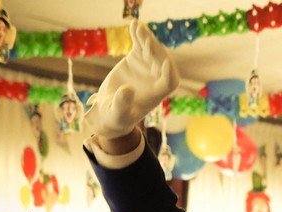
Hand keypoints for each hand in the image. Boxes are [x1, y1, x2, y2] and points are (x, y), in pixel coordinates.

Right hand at [83, 21, 179, 138]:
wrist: (110, 108)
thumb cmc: (117, 116)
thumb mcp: (117, 113)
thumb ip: (122, 103)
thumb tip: (127, 90)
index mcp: (157, 94)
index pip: (170, 82)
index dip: (169, 73)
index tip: (166, 63)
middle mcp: (156, 78)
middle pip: (162, 62)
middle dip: (155, 52)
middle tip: (145, 41)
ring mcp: (148, 66)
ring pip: (152, 50)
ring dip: (146, 39)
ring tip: (138, 28)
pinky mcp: (138, 58)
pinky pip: (141, 44)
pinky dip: (138, 35)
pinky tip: (133, 25)